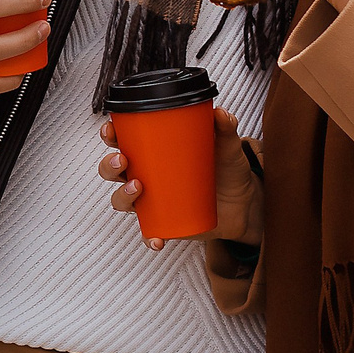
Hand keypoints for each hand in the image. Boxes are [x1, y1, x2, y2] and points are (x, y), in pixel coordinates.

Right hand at [97, 109, 261, 251]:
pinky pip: (148, 232)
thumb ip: (225, 128)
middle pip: (113, 170)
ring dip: (122, 196)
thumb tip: (221, 113)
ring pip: (122, 200)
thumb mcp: (227, 146)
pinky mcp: (164, 222)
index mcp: (154, 151)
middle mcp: (147, 175)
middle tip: (124, 160)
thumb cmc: (227, 169)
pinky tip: (157, 239)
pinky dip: (149, 237)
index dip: (110, 135)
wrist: (244, 203)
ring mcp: (153, 200)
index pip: (122, 139)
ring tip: (138, 188)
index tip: (111, 131)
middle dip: (109, 165)